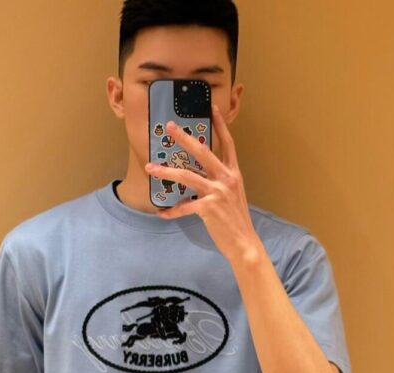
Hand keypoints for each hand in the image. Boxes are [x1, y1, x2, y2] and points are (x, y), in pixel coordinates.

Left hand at [144, 103, 262, 264]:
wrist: (244, 243)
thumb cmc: (236, 221)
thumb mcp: (233, 195)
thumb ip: (221, 182)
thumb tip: (202, 175)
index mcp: (233, 174)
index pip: (228, 144)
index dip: (220, 125)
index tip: (212, 108)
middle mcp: (226, 178)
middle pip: (202, 152)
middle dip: (184, 138)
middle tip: (169, 126)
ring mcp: (217, 192)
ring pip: (186, 175)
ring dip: (166, 171)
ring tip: (150, 168)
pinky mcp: (209, 208)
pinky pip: (184, 206)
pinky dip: (171, 211)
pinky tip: (161, 213)